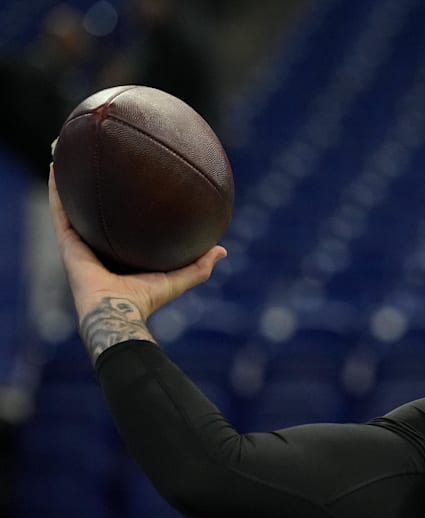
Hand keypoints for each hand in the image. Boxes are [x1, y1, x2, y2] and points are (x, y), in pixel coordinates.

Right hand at [48, 165, 226, 323]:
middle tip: (98, 161)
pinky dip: (56, 189)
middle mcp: (97, 245)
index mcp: (119, 253)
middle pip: (93, 210)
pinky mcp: (67, 243)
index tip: (129, 182)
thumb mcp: (178, 278)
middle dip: (93, 188)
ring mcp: (80, 243)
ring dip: (68, 181)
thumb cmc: (147, 300)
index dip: (123, 206)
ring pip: (71, 205)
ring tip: (68, 153)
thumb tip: (222, 249)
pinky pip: (60, 211)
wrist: (119, 311)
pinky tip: (57, 166)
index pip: (120, 224)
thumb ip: (200, 266)